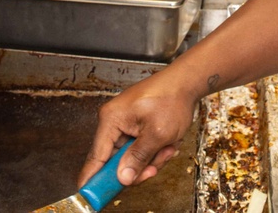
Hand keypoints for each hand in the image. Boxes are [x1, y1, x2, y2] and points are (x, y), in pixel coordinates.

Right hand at [78, 74, 197, 188]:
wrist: (188, 82)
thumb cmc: (172, 98)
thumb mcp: (157, 133)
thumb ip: (138, 157)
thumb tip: (123, 178)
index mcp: (111, 119)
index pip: (96, 156)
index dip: (93, 178)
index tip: (90, 195)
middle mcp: (114, 122)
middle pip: (117, 161)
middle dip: (140, 166)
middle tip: (155, 168)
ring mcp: (126, 124)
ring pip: (133, 157)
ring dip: (152, 158)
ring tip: (168, 146)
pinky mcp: (137, 126)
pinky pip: (141, 148)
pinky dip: (155, 150)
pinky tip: (168, 142)